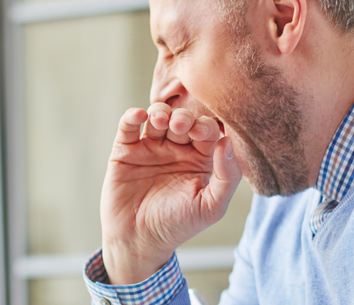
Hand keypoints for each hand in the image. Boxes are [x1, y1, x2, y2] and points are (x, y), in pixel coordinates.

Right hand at [101, 102, 242, 283]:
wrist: (139, 242)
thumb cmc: (178, 226)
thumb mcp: (211, 207)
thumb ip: (227, 176)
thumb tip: (228, 141)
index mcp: (199, 159)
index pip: (206, 131)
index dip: (205, 125)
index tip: (201, 132)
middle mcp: (175, 149)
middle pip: (182, 119)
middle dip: (183, 117)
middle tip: (180, 124)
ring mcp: (150, 148)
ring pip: (156, 117)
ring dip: (160, 112)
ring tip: (161, 120)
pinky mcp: (125, 151)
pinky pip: (129, 127)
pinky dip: (132, 117)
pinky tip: (139, 116)